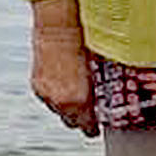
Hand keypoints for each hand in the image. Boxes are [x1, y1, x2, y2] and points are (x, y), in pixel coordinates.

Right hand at [30, 5, 98, 136]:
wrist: (59, 28)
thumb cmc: (86, 45)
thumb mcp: (102, 71)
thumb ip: (106, 90)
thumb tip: (118, 96)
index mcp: (78, 101)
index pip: (88, 128)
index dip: (95, 127)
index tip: (100, 125)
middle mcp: (60, 101)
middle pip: (72, 123)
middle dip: (81, 119)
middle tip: (91, 111)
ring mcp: (47, 94)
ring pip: (59, 111)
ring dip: (67, 107)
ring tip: (77, 96)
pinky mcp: (37, 86)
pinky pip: (49, 99)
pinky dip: (57, 95)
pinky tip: (65, 85)